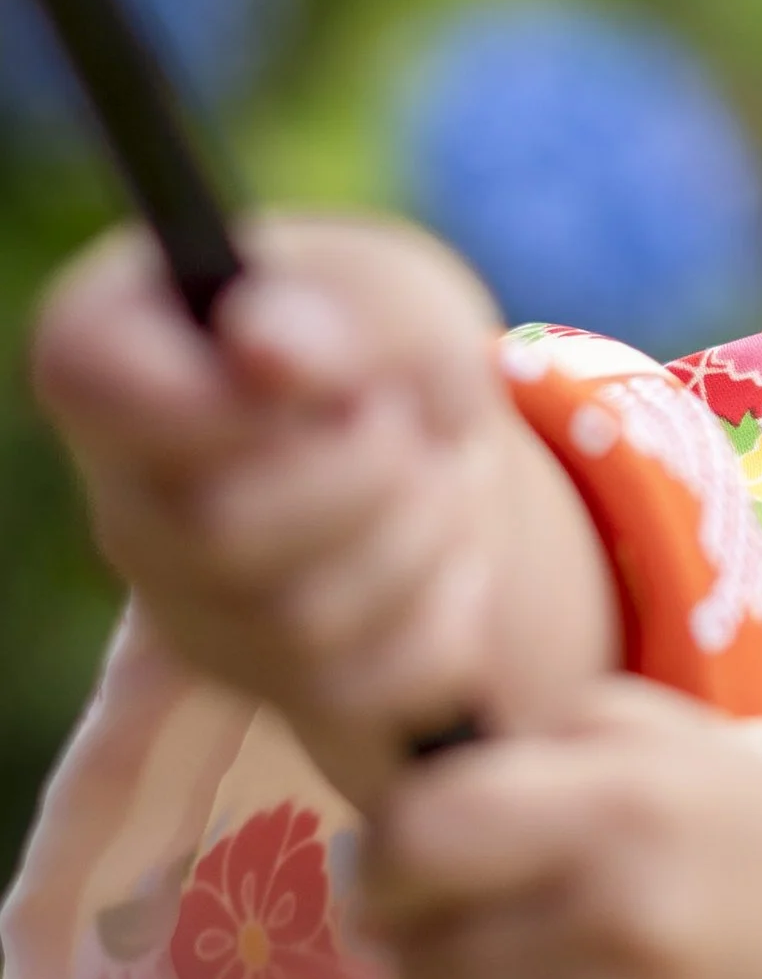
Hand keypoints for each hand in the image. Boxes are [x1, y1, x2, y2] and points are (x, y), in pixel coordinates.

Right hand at [31, 213, 616, 806]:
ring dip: (421, 538)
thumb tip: (265, 345)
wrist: (419, 434)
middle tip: (410, 424)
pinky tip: (447, 556)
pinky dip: (441, 616)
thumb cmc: (378, 340)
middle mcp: (120, 493)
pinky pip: (359, 686)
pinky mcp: (258, 679)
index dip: (230, 393)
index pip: (96, 385)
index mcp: (104, 354)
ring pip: (301, 621)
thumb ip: (343, 311)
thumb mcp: (392, 292)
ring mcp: (178, 603)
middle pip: (220, 529)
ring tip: (440, 478)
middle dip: (365, 470)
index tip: (319, 380)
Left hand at [368, 683, 761, 978]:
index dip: (393, 858)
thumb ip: (544, 741)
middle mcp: (615, 931)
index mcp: (625, 811)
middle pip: (415, 954)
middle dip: (441, 945)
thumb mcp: (684, 751)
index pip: (413, 841)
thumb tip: (403, 803)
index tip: (418, 873)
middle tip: (512, 940)